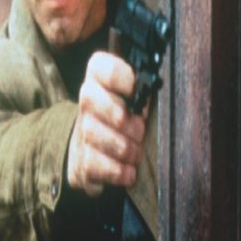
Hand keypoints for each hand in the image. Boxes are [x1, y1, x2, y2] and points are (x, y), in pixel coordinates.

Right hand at [67, 51, 146, 196]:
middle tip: (141, 130)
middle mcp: (87, 100)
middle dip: (122, 119)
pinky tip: (129, 172)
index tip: (141, 95)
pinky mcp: (79, 161)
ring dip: (123, 147)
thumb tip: (161, 87)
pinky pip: (93, 164)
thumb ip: (146, 87)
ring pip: (93, 133)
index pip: (103, 67)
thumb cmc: (129, 115)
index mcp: (100, 77)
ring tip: (137, 153)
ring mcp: (81, 130)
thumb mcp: (139, 95)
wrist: (99, 147)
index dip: (125, 80)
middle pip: (91, 99)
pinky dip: (116, 171)